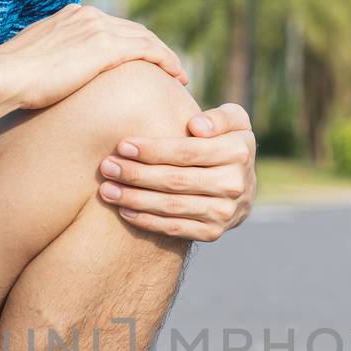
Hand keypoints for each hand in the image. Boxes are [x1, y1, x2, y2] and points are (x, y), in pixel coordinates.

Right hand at [0, 4, 188, 111]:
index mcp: (71, 16)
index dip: (131, 42)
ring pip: (145, 37)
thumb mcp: (35, 62)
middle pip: (132, 29)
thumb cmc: (11, 80)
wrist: (3, 76)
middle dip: (153, 47)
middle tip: (169, 68)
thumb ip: (53, 62)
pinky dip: (166, 61)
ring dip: (164, 56)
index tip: (144, 60)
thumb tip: (53, 79)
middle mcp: (87, 15)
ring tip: (178, 74)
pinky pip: (149, 50)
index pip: (111, 27)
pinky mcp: (105, 46)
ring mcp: (97, 28)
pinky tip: (177, 76)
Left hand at [96, 102, 257, 241]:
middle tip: (106, 167)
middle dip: (136, 174)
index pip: (187, 152)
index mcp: (238, 152)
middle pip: (175, 181)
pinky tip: (123, 210)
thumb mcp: (233, 119)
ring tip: (106, 190)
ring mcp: (224, 213)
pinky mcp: (213, 233)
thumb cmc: (226, 141)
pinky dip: (147, 221)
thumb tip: (195, 126)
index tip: (122, 146)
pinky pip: (175, 229)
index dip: (153, 150)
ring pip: (171, 207)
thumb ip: (218, 117)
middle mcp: (234, 185)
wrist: (244, 184)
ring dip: (135, 199)